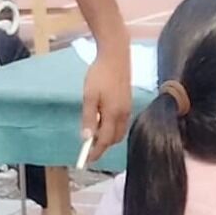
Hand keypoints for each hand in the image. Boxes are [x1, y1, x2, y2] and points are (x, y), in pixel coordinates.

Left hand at [80, 47, 134, 165]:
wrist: (116, 55)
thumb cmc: (100, 74)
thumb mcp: (89, 96)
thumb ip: (89, 118)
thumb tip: (87, 138)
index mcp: (114, 114)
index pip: (105, 140)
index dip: (96, 152)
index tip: (87, 160)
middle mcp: (124, 114)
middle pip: (114, 139)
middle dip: (103, 146)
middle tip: (89, 149)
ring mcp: (128, 108)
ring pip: (119, 131)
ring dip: (108, 137)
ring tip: (94, 135)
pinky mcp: (128, 102)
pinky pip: (122, 123)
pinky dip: (113, 128)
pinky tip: (103, 122)